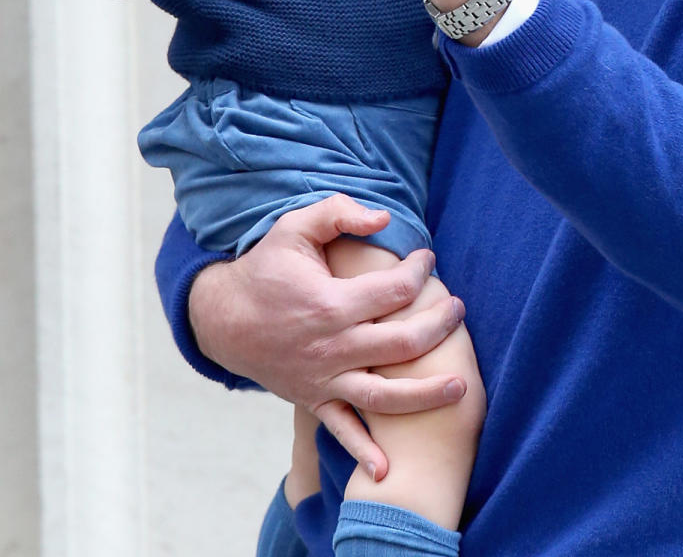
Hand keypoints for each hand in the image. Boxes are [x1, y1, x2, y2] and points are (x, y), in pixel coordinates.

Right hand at [188, 195, 468, 480]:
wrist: (223, 318)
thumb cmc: (266, 268)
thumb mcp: (295, 227)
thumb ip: (339, 213)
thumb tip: (385, 218)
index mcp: (330, 303)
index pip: (395, 290)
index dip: (420, 271)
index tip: (428, 258)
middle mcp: (331, 346)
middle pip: (401, 344)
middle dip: (439, 327)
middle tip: (458, 311)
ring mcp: (323, 378)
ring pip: (382, 397)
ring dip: (424, 395)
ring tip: (459, 386)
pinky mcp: (313, 399)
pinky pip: (340, 429)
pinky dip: (362, 451)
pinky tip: (386, 469)